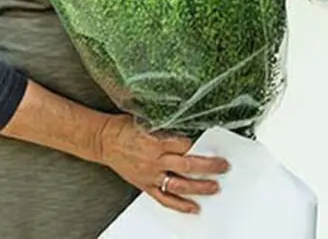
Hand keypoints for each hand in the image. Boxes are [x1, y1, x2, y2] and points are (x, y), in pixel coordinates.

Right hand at [97, 114, 229, 213]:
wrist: (104, 140)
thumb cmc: (124, 128)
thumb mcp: (147, 120)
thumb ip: (168, 128)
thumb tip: (189, 130)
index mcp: (156, 141)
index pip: (185, 145)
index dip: (201, 145)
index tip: (214, 145)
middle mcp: (155, 160)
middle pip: (187, 166)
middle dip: (209, 167)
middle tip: (223, 167)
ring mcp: (151, 175)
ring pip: (180, 185)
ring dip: (199, 187)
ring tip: (215, 188)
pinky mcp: (146, 185)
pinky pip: (165, 198)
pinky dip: (180, 205)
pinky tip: (193, 207)